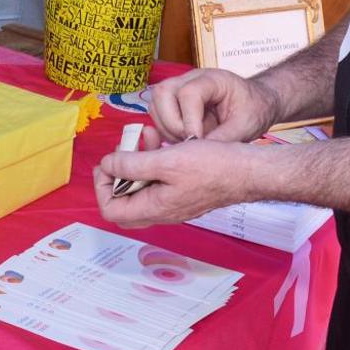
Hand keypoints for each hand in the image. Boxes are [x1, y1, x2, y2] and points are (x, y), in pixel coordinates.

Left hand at [93, 132, 257, 227]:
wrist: (247, 170)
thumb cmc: (212, 166)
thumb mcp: (166, 161)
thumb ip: (132, 165)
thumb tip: (107, 165)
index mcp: (154, 208)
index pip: (111, 211)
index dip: (102, 186)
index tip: (109, 163)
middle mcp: (162, 210)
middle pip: (122, 202)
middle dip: (116, 175)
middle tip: (121, 153)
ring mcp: (173, 202)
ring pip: (140, 188)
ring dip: (134, 163)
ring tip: (142, 138)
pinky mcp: (182, 191)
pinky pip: (157, 181)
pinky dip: (152, 161)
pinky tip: (158, 140)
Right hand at [147, 67, 279, 143]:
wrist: (256, 103)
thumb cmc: (254, 109)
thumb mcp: (246, 126)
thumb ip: (223, 139)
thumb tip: (199, 156)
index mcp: (213, 79)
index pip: (189, 94)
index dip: (189, 120)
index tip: (197, 141)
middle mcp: (191, 78)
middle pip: (163, 93)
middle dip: (172, 123)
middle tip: (190, 141)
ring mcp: (179, 87)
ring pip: (155, 104)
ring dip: (167, 128)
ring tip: (188, 142)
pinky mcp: (173, 101)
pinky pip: (157, 114)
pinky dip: (165, 130)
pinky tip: (184, 140)